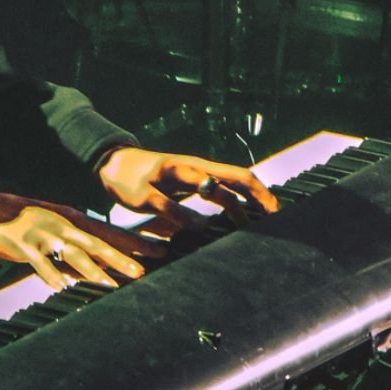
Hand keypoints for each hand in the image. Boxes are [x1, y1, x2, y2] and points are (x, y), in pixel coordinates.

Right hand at [0, 193, 156, 289]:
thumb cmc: (26, 224)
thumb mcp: (56, 228)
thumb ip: (78, 245)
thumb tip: (102, 263)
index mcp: (73, 220)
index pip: (110, 232)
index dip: (134, 242)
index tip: (159, 251)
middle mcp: (63, 226)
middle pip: (97, 244)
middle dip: (121, 259)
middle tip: (142, 272)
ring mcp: (44, 235)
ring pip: (72, 255)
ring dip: (92, 271)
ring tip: (109, 286)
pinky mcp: (24, 246)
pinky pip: (39, 263)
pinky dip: (50, 275)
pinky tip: (61, 288)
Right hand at [96, 146, 279, 222]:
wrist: (113, 163)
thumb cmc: (154, 176)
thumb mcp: (185, 181)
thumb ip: (208, 192)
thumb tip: (238, 210)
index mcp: (200, 167)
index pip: (238, 175)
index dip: (261, 191)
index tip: (277, 209)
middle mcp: (189, 168)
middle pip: (230, 176)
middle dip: (256, 195)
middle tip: (272, 215)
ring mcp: (167, 178)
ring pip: (204, 185)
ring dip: (227, 203)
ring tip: (242, 223)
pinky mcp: (145, 193)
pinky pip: (170, 205)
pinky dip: (186, 217)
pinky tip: (197, 226)